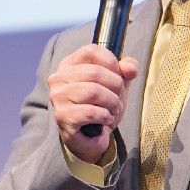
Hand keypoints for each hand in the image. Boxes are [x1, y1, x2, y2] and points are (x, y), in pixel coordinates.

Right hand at [47, 45, 139, 162]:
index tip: (118, 76)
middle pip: (95, 72)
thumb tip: (130, 68)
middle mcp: (59, 78)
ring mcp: (58, 98)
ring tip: (114, 110)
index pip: (91, 51)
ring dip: (112, 103)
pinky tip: (106, 120)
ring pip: (94, 92)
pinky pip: (91, 112)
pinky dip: (105, 116)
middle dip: (116, 86)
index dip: (111, 62)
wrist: (89, 138)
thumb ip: (125, 71)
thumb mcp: (115, 85)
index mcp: (69, 64)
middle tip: (119, 99)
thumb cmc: (100, 106)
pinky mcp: (63, 117)